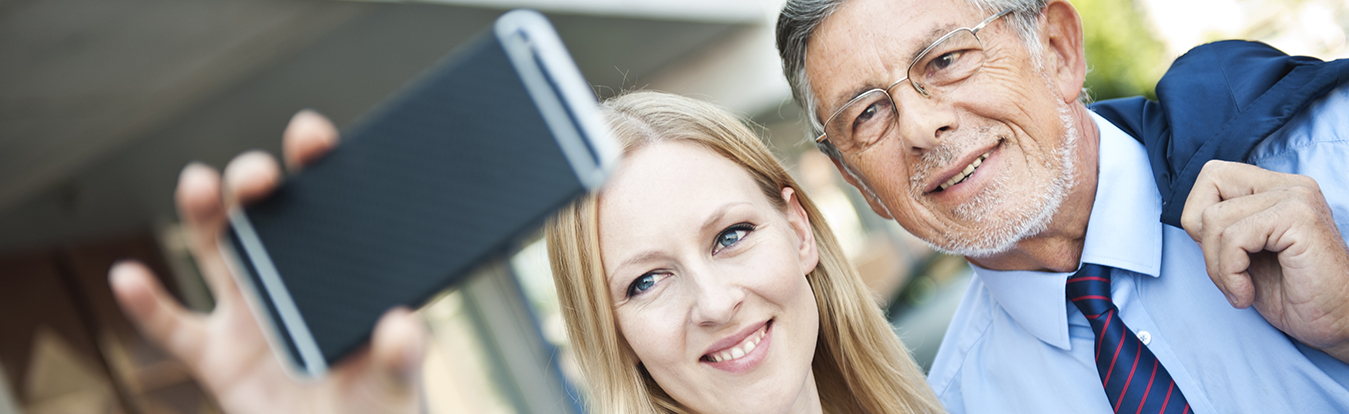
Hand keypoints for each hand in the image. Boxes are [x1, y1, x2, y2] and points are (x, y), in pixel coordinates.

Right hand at [109, 110, 427, 413]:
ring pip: (215, 252)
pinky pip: (174, 326)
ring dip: (203, 215)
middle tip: (258, 177)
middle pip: (264, 215)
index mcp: (340, 273)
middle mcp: (290, 281)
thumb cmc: (377, 408)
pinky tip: (130, 276)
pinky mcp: (217, 357)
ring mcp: (248, 315)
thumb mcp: (397, 384)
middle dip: (254, 184)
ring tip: (198, 184)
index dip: (315, 163)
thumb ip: (401, 357)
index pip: (328, 204)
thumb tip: (405, 326)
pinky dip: (147, 303)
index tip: (311, 135)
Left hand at [1182, 160, 1348, 360]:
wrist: (1336, 323)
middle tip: (1227, 270)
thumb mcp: (1242, 254)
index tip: (1221, 253)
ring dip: (1217, 265)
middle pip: (1209, 182)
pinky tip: (1246, 293)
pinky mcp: (1298, 217)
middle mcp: (1289, 185)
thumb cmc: (1292, 293)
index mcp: (1276, 189)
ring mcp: (1296, 197)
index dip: (1201, 214)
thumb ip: (1219, 229)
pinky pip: (1233, 238)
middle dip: (1204, 234)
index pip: (1213, 175)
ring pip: (1215, 218)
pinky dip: (1229, 272)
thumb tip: (1190, 217)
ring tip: (1240, 287)